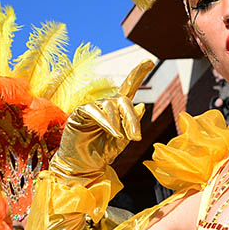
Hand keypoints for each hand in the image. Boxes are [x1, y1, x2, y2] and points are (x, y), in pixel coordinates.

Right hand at [50, 60, 153, 184]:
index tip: (149, 61)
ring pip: (110, 106)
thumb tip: (142, 105)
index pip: (128, 89)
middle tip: (137, 137)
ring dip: (118, 123)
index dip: (138, 74)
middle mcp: (105, 106)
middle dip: (131, 117)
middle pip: (123, 100)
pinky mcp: (79, 114)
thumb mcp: (121, 143)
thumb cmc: (100, 154)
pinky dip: (105, 121)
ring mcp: (92, 109)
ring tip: (120, 138)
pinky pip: (93, 110)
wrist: (81, 167)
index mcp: (117, 112)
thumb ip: (131, 126)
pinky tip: (113, 132)